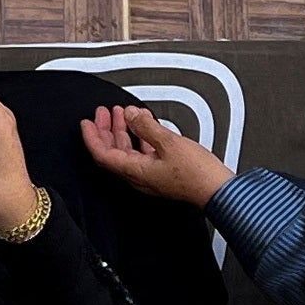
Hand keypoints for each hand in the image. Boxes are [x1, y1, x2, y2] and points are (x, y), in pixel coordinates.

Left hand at [83, 103, 233, 207]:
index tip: (86, 123)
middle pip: (113, 152)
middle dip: (106, 130)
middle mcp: (139, 177)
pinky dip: (140, 137)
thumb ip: (146, 126)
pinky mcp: (162, 174)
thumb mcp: (169, 143)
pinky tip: (145, 126)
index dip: (91, 137)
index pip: (102, 155)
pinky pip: (143, 154)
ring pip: (128, 152)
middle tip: (103, 113)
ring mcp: (151, 176)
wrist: (218, 191)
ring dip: (123, 131)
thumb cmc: (197, 175)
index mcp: (135, 171)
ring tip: (123, 114)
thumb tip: (132, 114)